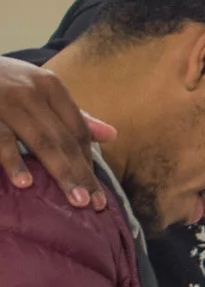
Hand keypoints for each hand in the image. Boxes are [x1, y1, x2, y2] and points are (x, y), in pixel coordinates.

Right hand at [0, 56, 113, 207]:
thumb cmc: (4, 83)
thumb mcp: (38, 89)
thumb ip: (72, 115)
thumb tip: (112, 135)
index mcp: (50, 86)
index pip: (77, 129)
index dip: (89, 161)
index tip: (98, 191)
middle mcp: (31, 92)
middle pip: (64, 139)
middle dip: (81, 173)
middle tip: (95, 204)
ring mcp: (6, 103)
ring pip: (40, 142)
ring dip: (60, 171)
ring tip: (75, 199)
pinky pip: (1, 140)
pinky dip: (14, 161)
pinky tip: (25, 183)